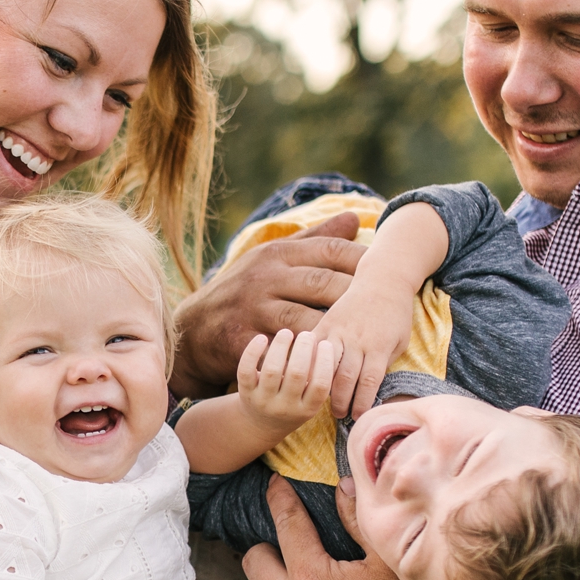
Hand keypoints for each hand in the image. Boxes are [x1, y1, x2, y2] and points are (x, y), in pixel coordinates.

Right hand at [172, 213, 368, 397]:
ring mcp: (253, 308)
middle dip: (356, 295)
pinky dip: (308, 356)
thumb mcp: (273, 259)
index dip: (361, 260)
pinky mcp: (243, 338)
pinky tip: (332, 363)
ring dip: (337, 330)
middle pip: (322, 283)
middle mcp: (265, 276)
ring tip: (366, 339)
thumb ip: (315, 239)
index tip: (386, 272)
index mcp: (277, 253)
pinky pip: (284, 349)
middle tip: (386, 308)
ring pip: (306, 318)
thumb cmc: (244, 291)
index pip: (329, 250)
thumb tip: (356, 217)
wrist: (193, 331)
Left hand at [233, 327, 339, 439]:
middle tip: (307, 335)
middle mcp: (285, 408)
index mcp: (306, 409)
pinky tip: (263, 338)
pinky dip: (253, 352)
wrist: (260, 425)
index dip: (326, 361)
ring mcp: (263, 401)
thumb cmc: (293, 404)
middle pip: (296, 374)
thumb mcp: (309, 400)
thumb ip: (319, 379)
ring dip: (281, 347)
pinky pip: (246, 370)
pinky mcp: (245, 393)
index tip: (326, 343)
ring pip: (272, 370)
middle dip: (303, 349)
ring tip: (287, 332)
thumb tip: (334, 342)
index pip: (320, 385)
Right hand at [310, 276, 419, 421]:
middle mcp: (357, 340)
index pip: (369, 382)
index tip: (359, 416)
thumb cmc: (395, 314)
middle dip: (341, 401)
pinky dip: (307, 362)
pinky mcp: (326, 322)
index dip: (362, 403)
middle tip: (339, 414)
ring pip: (326, 365)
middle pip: (345, 378)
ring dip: (323, 386)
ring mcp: (339, 331)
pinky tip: (304, 376)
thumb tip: (369, 388)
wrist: (383, 280)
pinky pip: (313, 347)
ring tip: (322, 399)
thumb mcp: (400, 341)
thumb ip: (385, 363)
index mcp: (379, 347)